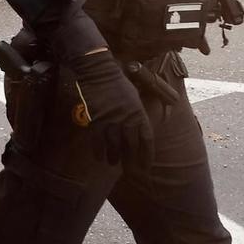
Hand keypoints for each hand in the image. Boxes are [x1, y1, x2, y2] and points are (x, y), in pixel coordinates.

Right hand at [64, 49, 152, 168]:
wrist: (99, 72)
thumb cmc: (119, 82)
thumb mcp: (135, 95)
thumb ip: (138, 112)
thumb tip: (140, 127)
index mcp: (139, 113)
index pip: (146, 139)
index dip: (147, 155)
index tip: (146, 166)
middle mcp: (127, 119)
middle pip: (131, 146)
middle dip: (131, 161)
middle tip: (131, 172)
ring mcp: (111, 121)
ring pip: (114, 146)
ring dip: (114, 157)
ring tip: (113, 164)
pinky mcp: (96, 120)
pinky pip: (98, 140)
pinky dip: (98, 150)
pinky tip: (99, 157)